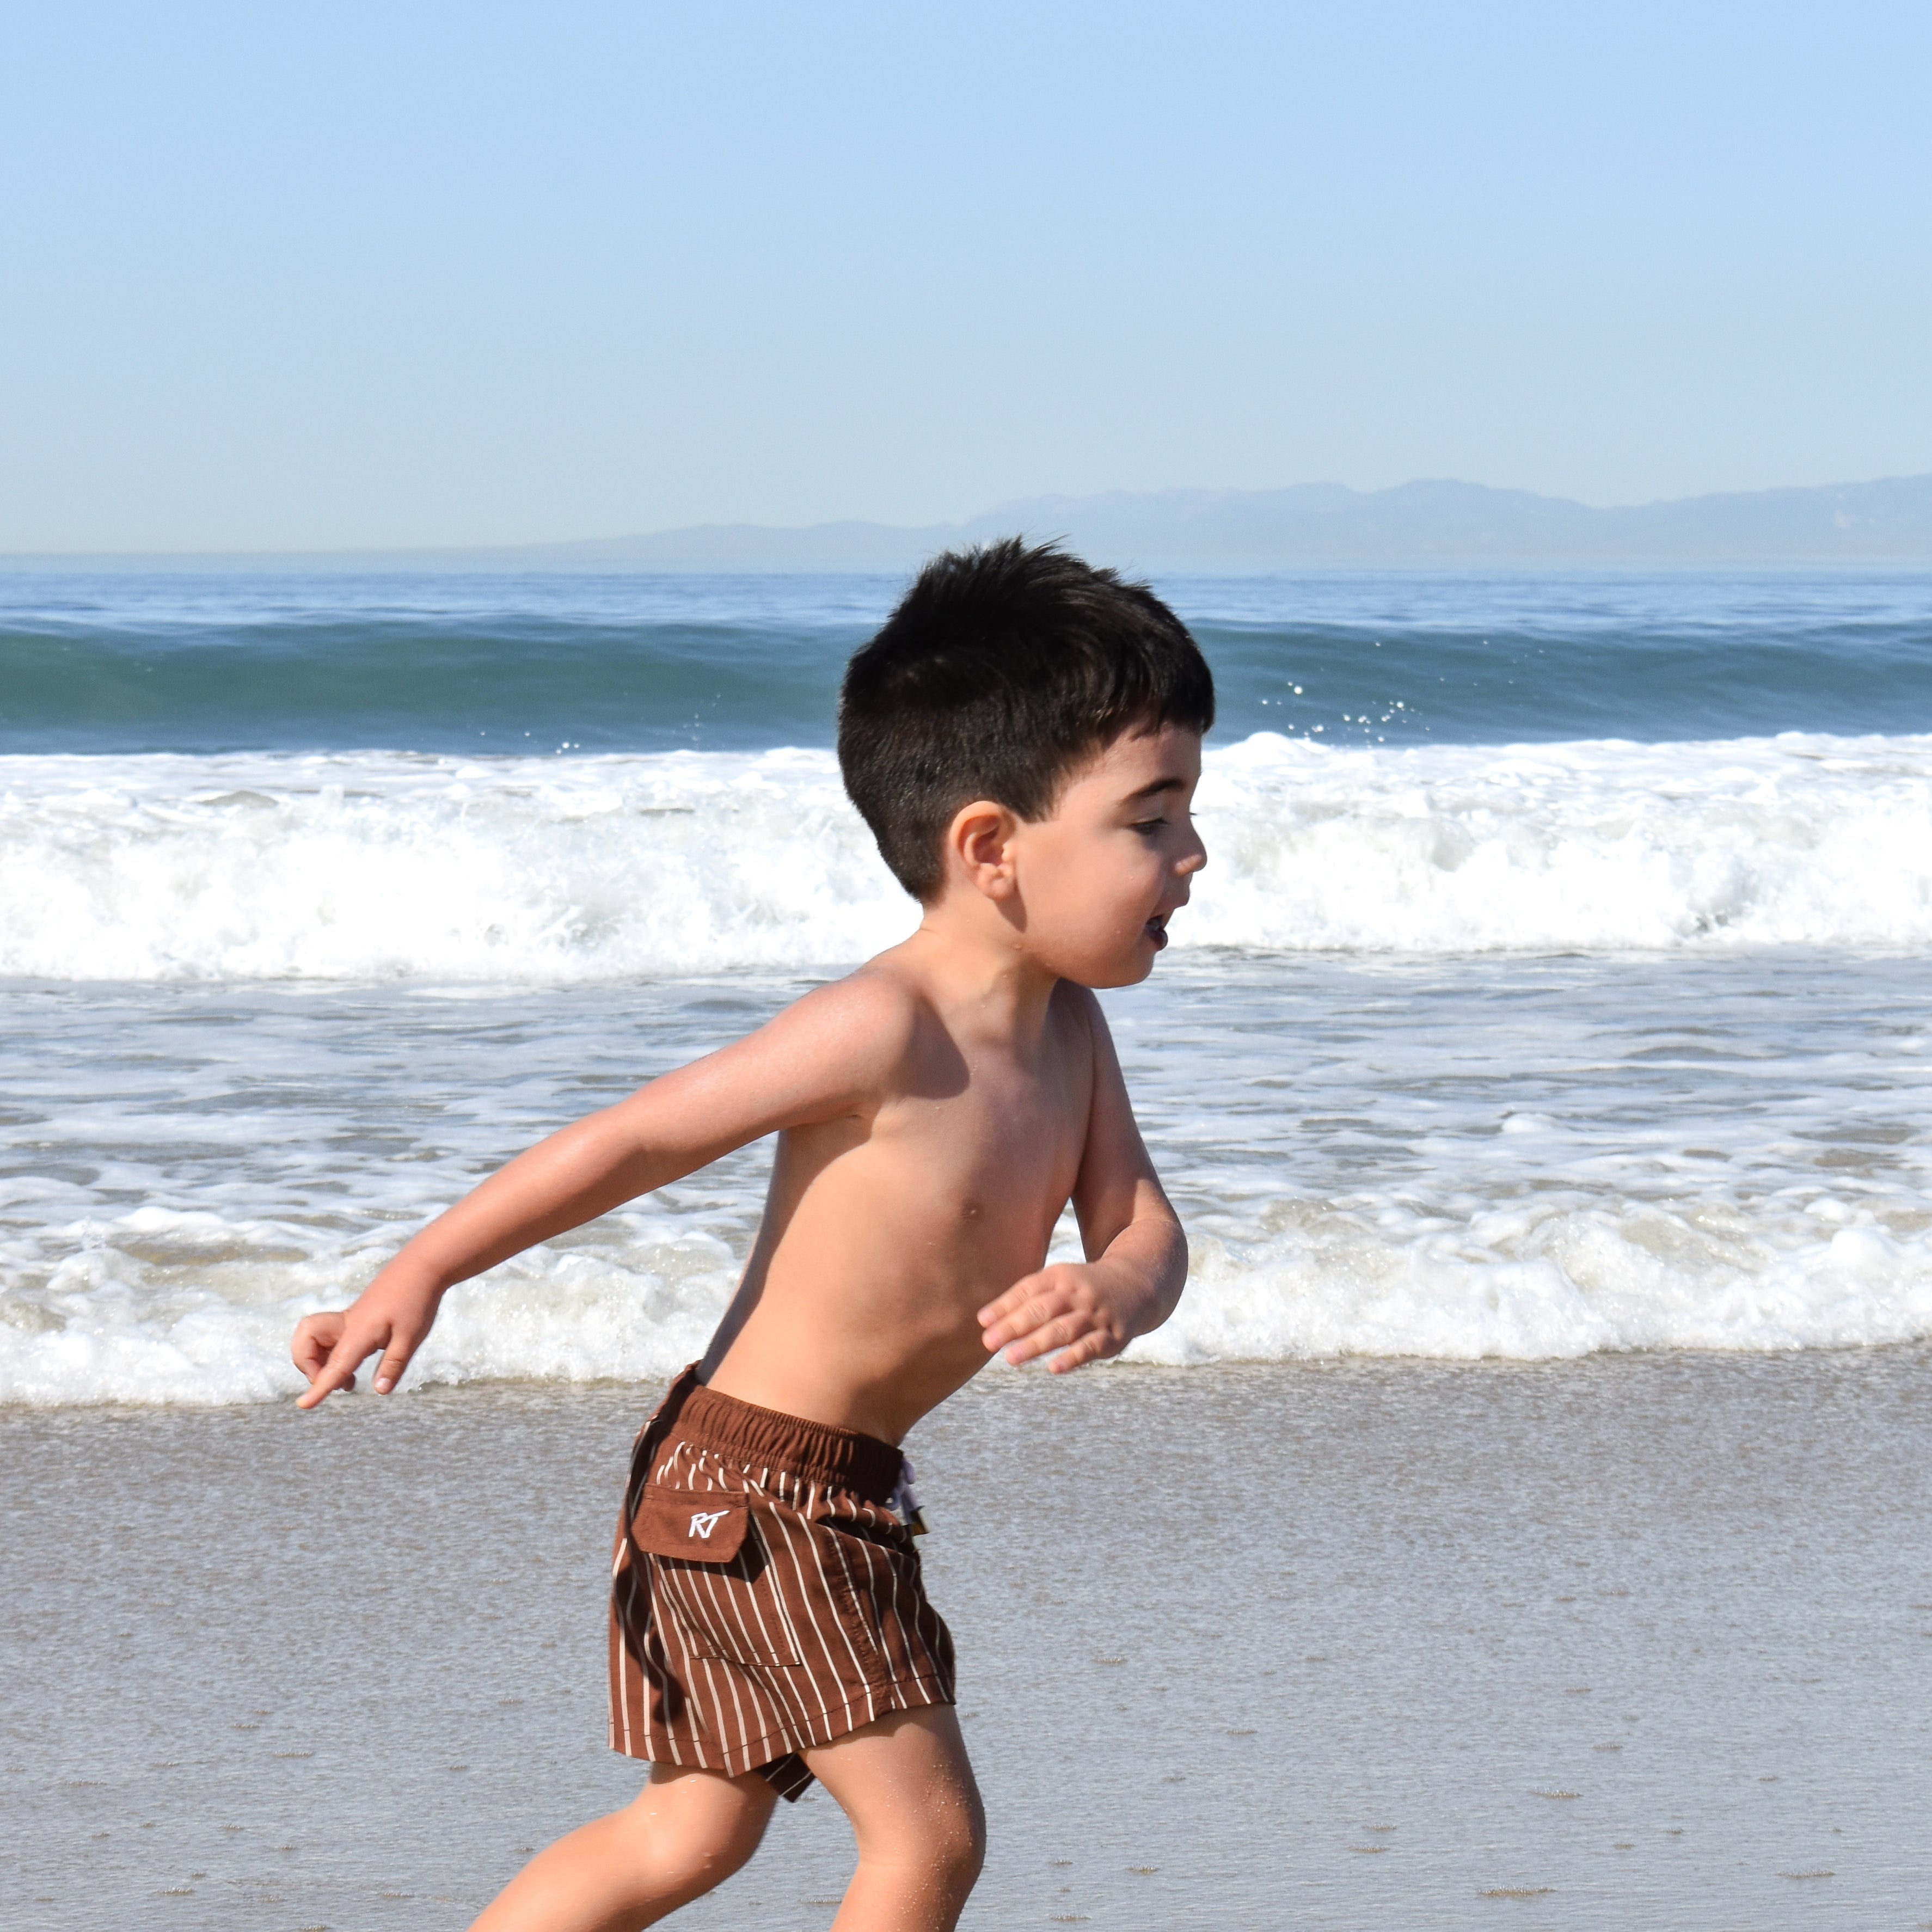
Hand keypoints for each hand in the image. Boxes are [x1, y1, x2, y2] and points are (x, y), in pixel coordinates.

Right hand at [292, 1271, 438, 1407]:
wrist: (421, 1267)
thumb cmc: (417, 1301)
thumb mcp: (412, 1337)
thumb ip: (394, 1364)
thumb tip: (379, 1391)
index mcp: (359, 1333)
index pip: (335, 1366)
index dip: (319, 1387)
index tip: (303, 1405)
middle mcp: (345, 1325)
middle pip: (305, 1342)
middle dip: (308, 1366)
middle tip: (340, 1382)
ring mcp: (346, 1321)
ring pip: (311, 1339)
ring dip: (317, 1361)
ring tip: (348, 1378)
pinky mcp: (351, 1319)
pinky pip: (326, 1338)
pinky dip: (329, 1354)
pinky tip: (353, 1365)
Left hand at [977, 1261, 1149, 1373]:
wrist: (1137, 1285)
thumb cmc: (1083, 1288)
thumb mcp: (1057, 1281)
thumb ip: (1023, 1297)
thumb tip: (984, 1320)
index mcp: (1060, 1277)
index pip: (1029, 1290)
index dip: (1005, 1305)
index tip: (982, 1321)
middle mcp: (1078, 1294)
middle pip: (1043, 1309)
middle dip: (1015, 1326)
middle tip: (988, 1342)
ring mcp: (1096, 1315)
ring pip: (1064, 1330)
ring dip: (1036, 1344)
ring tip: (1011, 1358)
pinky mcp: (1113, 1336)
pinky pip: (1091, 1347)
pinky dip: (1072, 1358)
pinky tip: (1053, 1368)